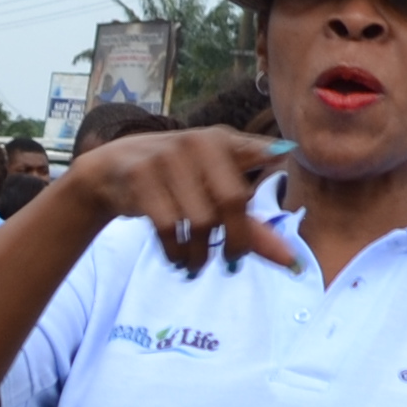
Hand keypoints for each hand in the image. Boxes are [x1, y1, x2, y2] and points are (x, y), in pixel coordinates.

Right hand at [56, 123, 302, 279]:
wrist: (112, 172)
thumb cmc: (176, 184)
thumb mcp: (213, 196)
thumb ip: (253, 227)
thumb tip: (293, 264)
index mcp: (223, 142)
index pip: (256, 150)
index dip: (269, 153)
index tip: (285, 154)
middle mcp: (198, 143)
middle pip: (232, 201)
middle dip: (236, 241)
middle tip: (231, 264)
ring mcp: (167, 157)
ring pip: (200, 221)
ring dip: (200, 254)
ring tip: (196, 264)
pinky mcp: (141, 176)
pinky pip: (168, 227)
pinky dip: (176, 253)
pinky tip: (177, 259)